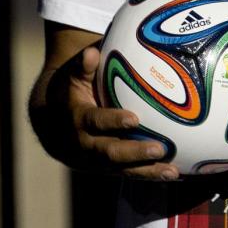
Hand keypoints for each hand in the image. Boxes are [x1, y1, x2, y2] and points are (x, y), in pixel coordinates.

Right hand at [43, 44, 179, 178]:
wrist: (53, 127)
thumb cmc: (70, 94)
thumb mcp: (72, 78)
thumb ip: (84, 66)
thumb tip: (92, 52)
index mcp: (78, 119)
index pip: (95, 122)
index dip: (113, 121)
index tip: (134, 119)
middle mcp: (86, 145)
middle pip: (111, 152)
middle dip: (135, 153)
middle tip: (160, 148)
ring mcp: (96, 161)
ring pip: (123, 169)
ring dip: (148, 171)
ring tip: (172, 171)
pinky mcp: (106, 170)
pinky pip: (129, 174)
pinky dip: (150, 175)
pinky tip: (174, 174)